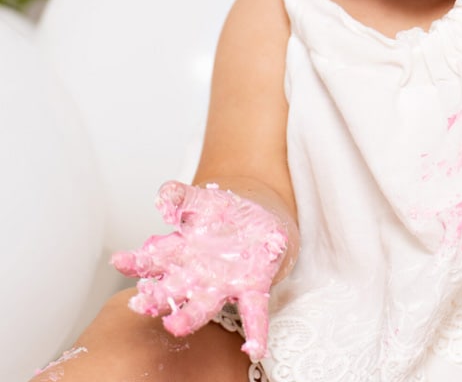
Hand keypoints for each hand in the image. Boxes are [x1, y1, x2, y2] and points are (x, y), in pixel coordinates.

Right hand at [111, 181, 288, 360]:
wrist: (259, 224)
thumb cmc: (224, 216)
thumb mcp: (201, 201)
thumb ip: (180, 197)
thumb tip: (163, 196)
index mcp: (182, 252)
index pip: (154, 258)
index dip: (136, 260)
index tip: (118, 261)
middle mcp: (197, 275)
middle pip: (172, 289)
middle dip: (156, 297)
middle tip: (141, 301)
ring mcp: (223, 286)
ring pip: (203, 306)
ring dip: (189, 318)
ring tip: (174, 326)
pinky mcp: (252, 289)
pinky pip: (253, 313)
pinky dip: (255, 333)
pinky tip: (255, 350)